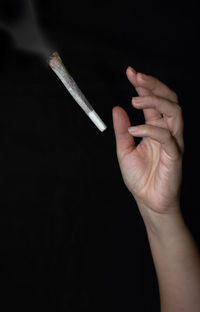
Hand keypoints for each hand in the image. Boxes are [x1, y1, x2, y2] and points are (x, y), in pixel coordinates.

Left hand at [112, 67, 183, 222]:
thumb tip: (117, 109)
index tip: (130, 73)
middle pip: (169, 100)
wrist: (148, 201)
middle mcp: (166, 132)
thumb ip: (122, 130)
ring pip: (175, 112)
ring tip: (135, 101)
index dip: (144, 86)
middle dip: (154, 85)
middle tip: (137, 77)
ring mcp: (173, 142)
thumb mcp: (124, 150)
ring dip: (156, 102)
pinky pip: (167, 137)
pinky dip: (150, 130)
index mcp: (155, 129)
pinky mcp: (175, 156)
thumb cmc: (139, 177)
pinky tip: (134, 131)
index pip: (153, 102)